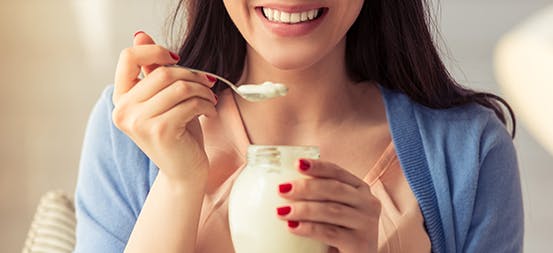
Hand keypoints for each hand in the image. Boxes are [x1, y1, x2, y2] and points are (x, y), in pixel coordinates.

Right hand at [112, 32, 217, 182]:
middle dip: (192, 75)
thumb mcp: (163, 98)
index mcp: (121, 99)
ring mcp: (139, 122)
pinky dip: (206, 104)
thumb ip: (151, 71)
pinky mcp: (160, 131)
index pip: (128, 57)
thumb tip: (140, 35)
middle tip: (207, 84)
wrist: (184, 171)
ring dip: (202, 90)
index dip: (155, 51)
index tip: (177, 59)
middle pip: (163, 72)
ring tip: (209, 99)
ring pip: (179, 86)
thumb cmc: (177, 133)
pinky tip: (209, 112)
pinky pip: (189, 103)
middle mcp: (123, 110)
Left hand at [276, 159, 380, 252]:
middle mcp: (368, 203)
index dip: (318, 166)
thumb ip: (318, 196)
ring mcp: (367, 224)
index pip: (338, 172)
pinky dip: (309, 228)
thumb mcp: (332, 210)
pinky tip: (292, 227)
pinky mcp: (360, 243)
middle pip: (334, 189)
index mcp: (360, 189)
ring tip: (281, 212)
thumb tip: (283, 185)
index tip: (297, 163)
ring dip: (304, 209)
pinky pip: (330, 232)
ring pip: (331, 210)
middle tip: (282, 190)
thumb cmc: (339, 232)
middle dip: (306, 187)